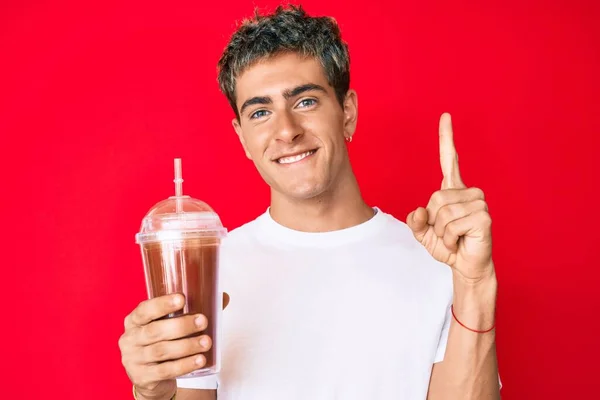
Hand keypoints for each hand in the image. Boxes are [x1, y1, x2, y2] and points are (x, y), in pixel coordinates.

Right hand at [118, 294, 212, 399]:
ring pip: (161, 351)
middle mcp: (130, 339)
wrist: (149, 376)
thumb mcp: (169, 325)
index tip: (182, 299)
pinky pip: (165, 371)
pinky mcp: (142, 377)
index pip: (144, 309)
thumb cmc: (162, 342)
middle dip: (181, 325)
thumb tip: (222, 297)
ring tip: (206, 342)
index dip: (162, 304)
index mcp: (134, 321)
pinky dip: (184, 365)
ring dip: (187, 346)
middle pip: (155, 331)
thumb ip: (192, 311)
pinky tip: (199, 360)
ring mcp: (133, 360)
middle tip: (203, 321)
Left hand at [407, 113, 493, 282]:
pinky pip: (452, 225)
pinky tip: (459, 242)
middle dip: (433, 222)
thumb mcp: (423, 233)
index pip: (449, 160)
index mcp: (453, 190)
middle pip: (435, 198)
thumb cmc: (447, 246)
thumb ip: (416, 222)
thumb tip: (418, 212)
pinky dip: (449, 239)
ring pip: (443, 213)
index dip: (446, 139)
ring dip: (442, 232)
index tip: (445, 116)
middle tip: (446, 233)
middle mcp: (468, 192)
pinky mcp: (483, 217)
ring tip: (454, 238)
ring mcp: (478, 203)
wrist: (466, 265)